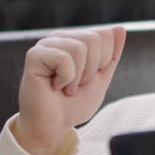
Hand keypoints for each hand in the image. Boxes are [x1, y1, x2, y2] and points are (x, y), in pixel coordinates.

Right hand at [12, 26, 125, 154]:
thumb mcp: (102, 77)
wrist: (55, 125)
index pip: (105, 34)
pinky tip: (54, 86)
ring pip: (79, 48)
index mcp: (77, 39)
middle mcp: (61, 37)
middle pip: (93, 38)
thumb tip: (120, 28)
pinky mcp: (34, 55)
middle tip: (77, 83)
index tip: (89, 76)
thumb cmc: (75, 103)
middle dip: (91, 68)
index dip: (104, 60)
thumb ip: (112, 54)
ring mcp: (46, 45)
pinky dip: (65, 78)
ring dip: (77, 76)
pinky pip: (63, 58)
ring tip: (65, 86)